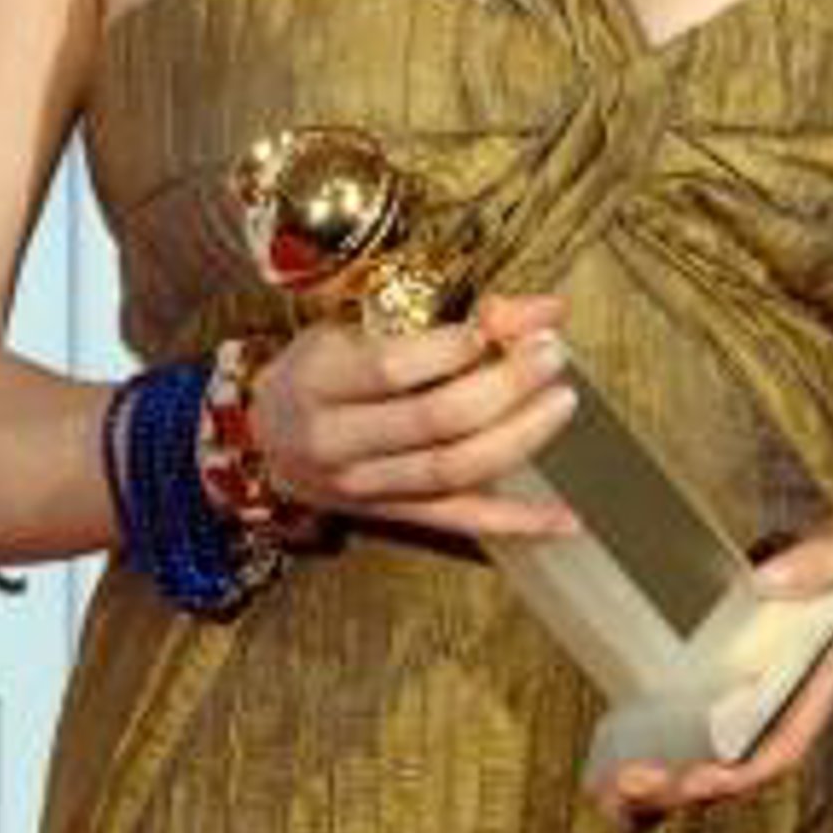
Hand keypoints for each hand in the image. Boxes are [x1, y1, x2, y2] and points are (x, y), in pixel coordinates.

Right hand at [248, 293, 581, 543]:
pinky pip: (463, 522)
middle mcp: (337, 443)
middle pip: (434, 421)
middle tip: (551, 353)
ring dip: (519, 437)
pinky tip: (568, 517)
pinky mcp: (395, 518)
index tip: (502, 322)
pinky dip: (519, 522)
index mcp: (318, 382)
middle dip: (504, 385)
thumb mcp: (351, 325)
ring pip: (454, 471)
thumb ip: (438, 317)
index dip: (453, 348)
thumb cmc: (317, 370)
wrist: (264, 441)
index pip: (391, 370)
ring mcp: (366, 489)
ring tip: (562, 400)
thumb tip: (537, 309)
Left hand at [589, 487, 832, 828]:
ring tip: (610, 781)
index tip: (692, 780)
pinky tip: (627, 729)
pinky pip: (716, 706)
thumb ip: (830, 560)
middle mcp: (800, 686)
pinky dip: (673, 727)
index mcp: (830, 672)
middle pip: (743, 762)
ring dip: (671, 771)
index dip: (737, 772)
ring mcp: (779, 676)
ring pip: (724, 746)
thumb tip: (768, 583)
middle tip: (624, 783)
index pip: (785, 744)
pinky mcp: (762, 655)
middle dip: (685, 784)